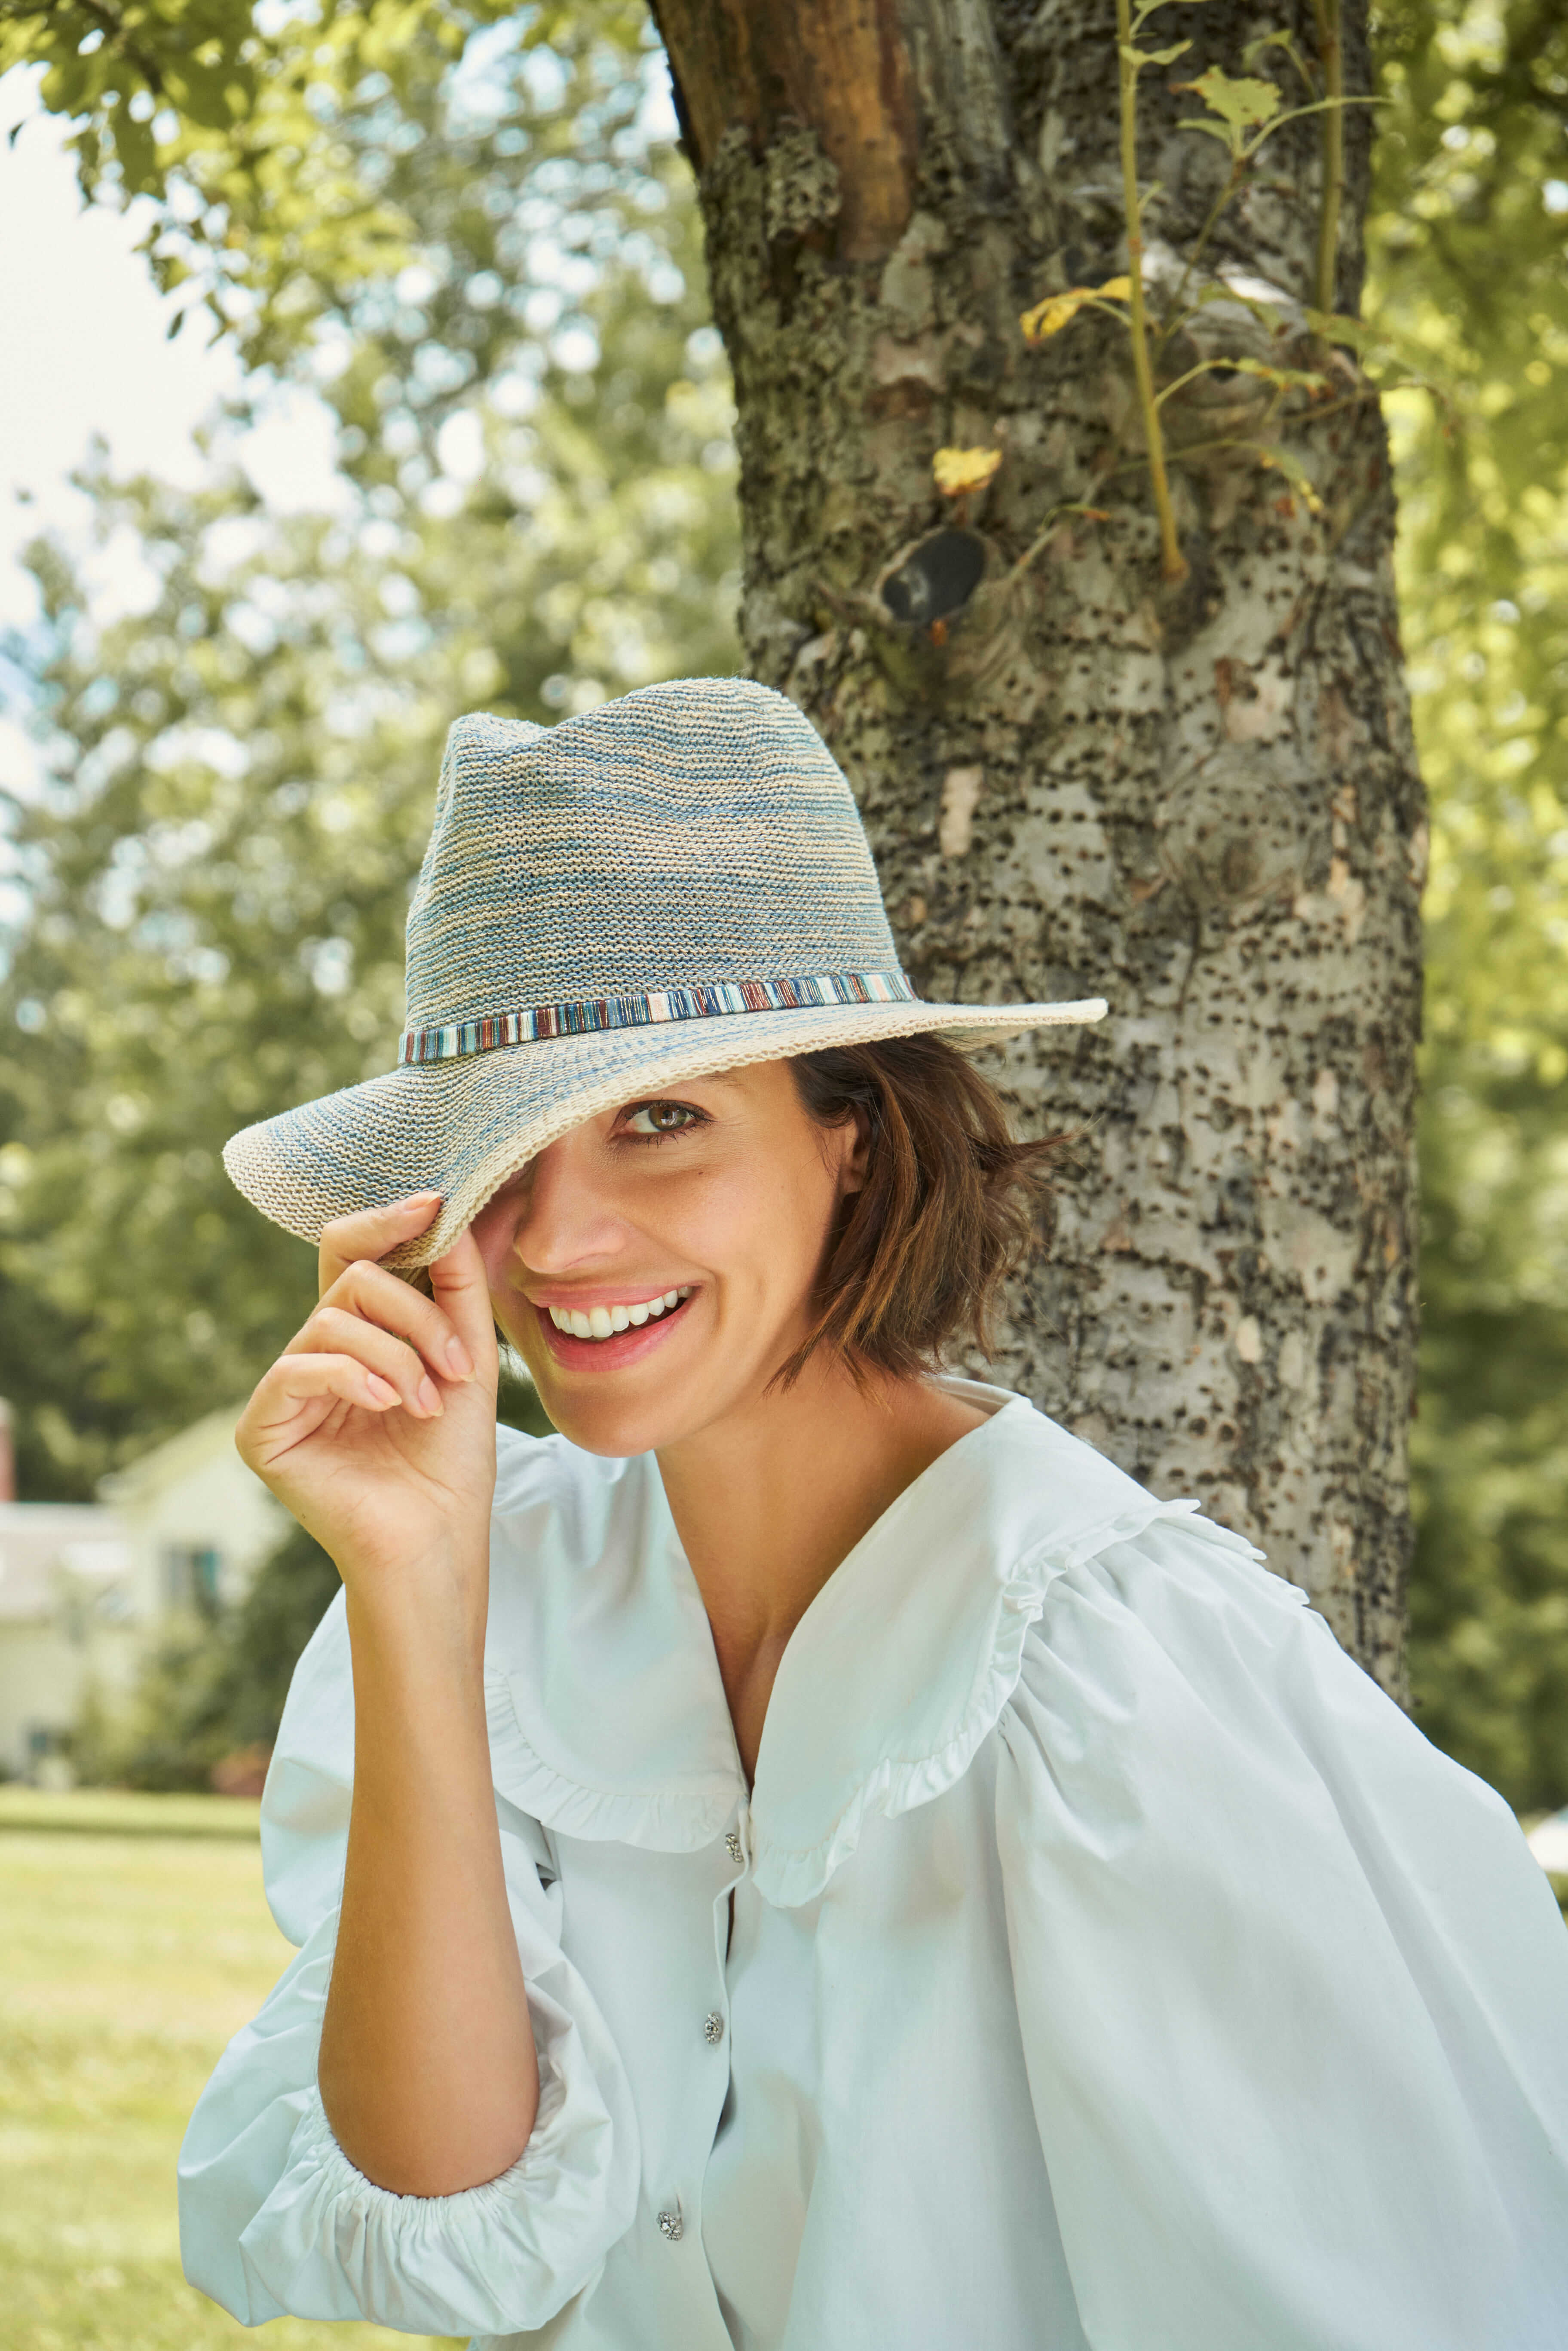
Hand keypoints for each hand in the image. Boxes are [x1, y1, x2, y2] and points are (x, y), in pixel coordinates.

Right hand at [236, 1194, 500, 1597]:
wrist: (438, 1536)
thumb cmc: (453, 1455)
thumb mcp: (469, 1355)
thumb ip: (456, 1284)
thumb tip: (443, 1209)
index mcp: (359, 1332)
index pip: (351, 1252)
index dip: (385, 1221)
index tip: (432, 1203)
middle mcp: (315, 1352)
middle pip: (350, 1277)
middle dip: (415, 1314)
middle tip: (456, 1367)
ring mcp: (285, 1389)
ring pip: (331, 1320)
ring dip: (397, 1356)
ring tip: (425, 1402)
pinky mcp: (262, 1428)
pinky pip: (297, 1367)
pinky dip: (351, 1377)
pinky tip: (385, 1405)